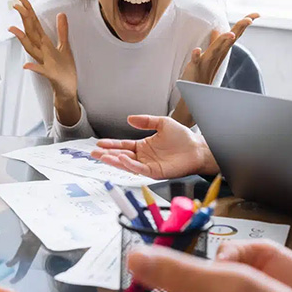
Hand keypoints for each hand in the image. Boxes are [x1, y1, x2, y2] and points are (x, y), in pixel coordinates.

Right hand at [9, 0, 79, 125]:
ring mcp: (44, 62)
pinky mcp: (50, 74)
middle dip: (24, 18)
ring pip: (31, 49)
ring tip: (13, 28)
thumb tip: (61, 14)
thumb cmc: (64, 69)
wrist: (66, 89)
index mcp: (44, 44)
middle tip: (15, 5)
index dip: (28, 11)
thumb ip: (62, 30)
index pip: (35, 24)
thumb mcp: (65, 46)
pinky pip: (40, 70)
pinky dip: (33, 67)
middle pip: (30, 32)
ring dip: (22, 39)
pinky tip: (26, 65)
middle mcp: (41, 51)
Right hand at [92, 115, 218, 178]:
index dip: (111, 144)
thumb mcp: (162, 123)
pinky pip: (139, 169)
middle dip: (107, 154)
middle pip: (121, 156)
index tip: (99, 143)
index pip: (123, 145)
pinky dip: (130, 165)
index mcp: (143, 146)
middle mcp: (144, 157)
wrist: (197, 148)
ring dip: (114, 160)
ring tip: (103, 156)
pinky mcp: (155, 172)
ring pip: (127, 164)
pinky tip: (122, 159)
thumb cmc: (183, 138)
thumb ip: (146, 121)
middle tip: (94, 153)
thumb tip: (129, 118)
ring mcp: (148, 165)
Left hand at [179, 14, 259, 85]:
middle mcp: (216, 55)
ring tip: (230, 34)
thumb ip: (215, 42)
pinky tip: (196, 49)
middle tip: (249, 20)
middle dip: (239, 29)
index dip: (244, 24)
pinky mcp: (194, 68)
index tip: (256, 14)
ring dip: (222, 41)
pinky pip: (195, 61)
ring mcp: (206, 62)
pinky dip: (196, 55)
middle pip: (229, 40)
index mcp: (221, 51)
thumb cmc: (202, 72)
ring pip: (215, 49)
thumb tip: (217, 29)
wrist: (194, 92)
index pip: (234, 35)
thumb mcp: (211, 55)